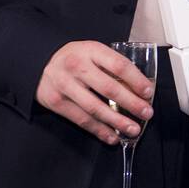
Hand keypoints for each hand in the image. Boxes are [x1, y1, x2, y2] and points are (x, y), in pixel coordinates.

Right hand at [35, 41, 154, 145]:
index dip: (136, 80)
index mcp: (91, 51)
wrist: (39, 62)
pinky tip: (112, 136)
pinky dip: (99, 130)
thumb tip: (139, 87)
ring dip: (117, 122)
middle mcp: (77, 67)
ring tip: (132, 129)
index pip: (119, 66)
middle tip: (147, 113)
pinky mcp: (56, 102)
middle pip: (109, 88)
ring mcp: (65, 85)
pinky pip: (81, 120)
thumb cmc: (74, 58)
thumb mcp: (93, 51)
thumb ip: (112, 65)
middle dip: (131, 103)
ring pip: (95, 108)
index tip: (148, 92)